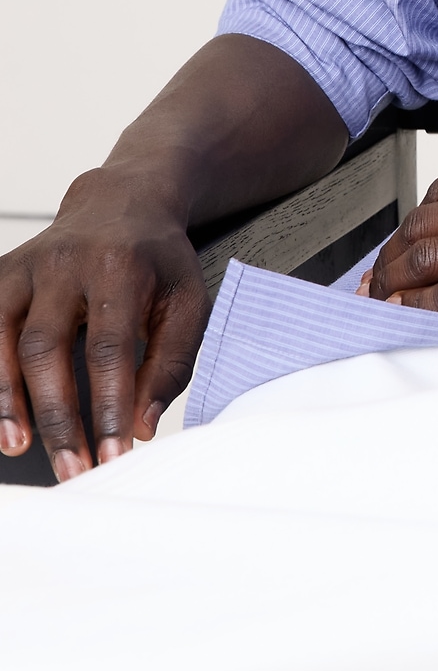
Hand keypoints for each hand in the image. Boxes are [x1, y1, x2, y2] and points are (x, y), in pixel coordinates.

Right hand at [0, 168, 209, 478]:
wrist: (121, 202)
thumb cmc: (157, 260)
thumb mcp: (187, 301)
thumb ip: (170, 364)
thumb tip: (143, 426)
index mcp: (119, 267)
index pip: (110, 348)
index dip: (109, 406)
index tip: (116, 454)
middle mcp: (65, 264)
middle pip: (48, 349)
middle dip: (58, 416)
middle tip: (72, 467)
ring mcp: (26, 267)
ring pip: (7, 341)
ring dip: (10, 401)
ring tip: (22, 448)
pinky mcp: (2, 275)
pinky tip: (1, 415)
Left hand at [367, 145, 437, 325]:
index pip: (437, 197)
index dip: (408, 229)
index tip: (397, 253)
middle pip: (421, 228)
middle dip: (389, 260)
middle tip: (375, 286)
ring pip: (425, 261)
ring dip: (394, 286)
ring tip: (384, 307)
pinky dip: (419, 308)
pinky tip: (411, 318)